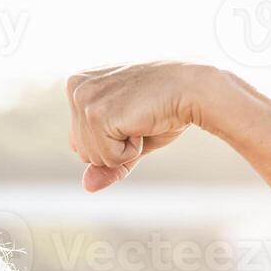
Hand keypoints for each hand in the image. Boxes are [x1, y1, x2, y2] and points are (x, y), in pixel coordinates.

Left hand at [65, 62, 222, 191]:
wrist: (195, 88)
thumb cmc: (166, 106)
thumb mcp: (130, 137)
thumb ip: (107, 161)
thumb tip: (88, 187)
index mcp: (78, 83)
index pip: (78, 140)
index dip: (110, 140)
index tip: (132, 114)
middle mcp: (76, 87)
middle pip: (82, 151)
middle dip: (114, 146)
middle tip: (138, 118)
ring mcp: (84, 99)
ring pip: (93, 158)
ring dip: (124, 148)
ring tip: (141, 119)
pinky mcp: (97, 114)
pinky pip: (109, 159)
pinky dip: (131, 151)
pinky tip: (143, 124)